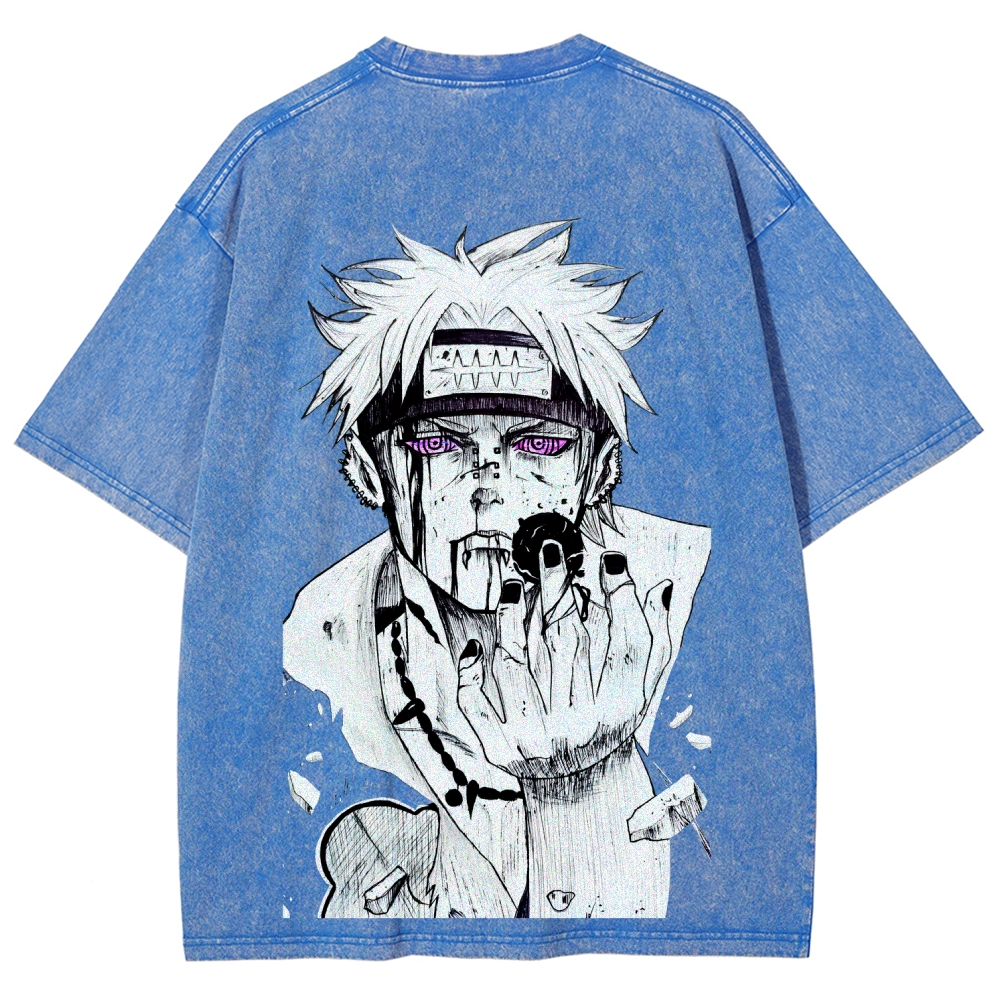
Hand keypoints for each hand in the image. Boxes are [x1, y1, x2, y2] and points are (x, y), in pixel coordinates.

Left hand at [457, 542, 668, 778]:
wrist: (575, 787)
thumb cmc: (609, 724)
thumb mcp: (640, 690)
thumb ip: (653, 642)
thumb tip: (660, 588)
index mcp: (620, 711)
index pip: (627, 646)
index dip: (621, 599)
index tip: (611, 559)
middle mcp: (580, 727)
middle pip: (568, 644)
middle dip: (558, 590)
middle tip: (551, 549)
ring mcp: (535, 739)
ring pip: (518, 666)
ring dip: (513, 620)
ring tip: (516, 583)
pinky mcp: (498, 750)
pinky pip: (477, 707)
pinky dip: (473, 676)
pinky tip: (478, 646)